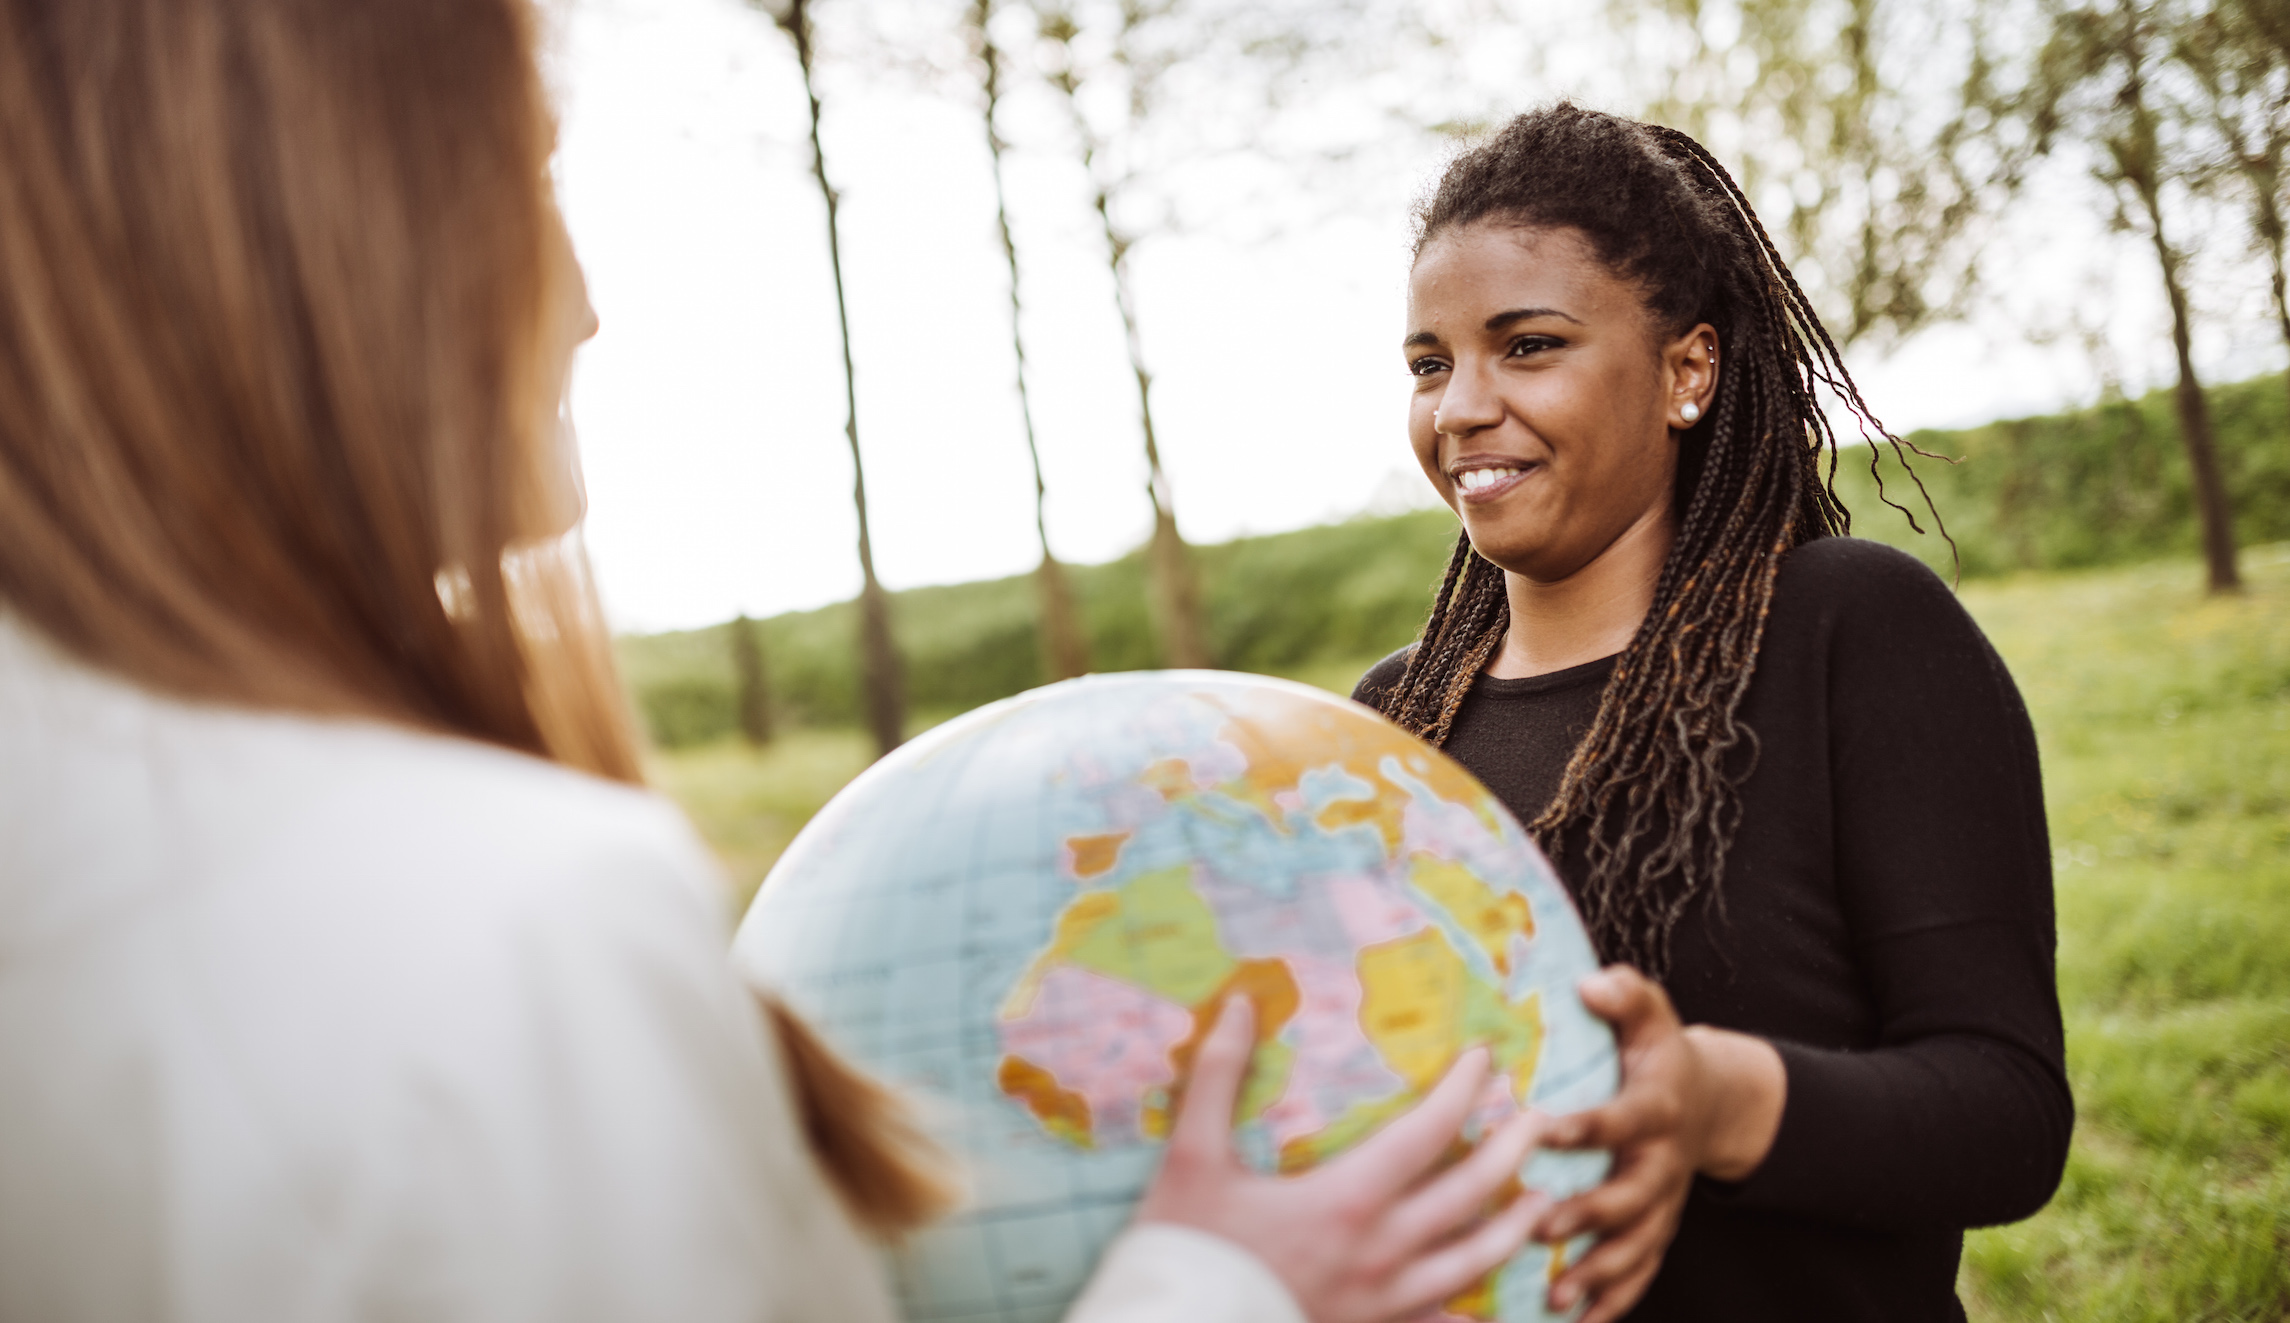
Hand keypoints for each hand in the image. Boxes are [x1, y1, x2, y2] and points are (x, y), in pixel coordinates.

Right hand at [1134, 998, 1547, 1322]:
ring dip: (1513, 1228)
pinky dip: (1469, 1318)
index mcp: (1348, 1199)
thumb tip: (1242, 1003)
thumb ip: (1218, 1076)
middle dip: (1511, 1150)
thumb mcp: (1190, 1157)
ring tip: (1539, 1203)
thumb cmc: (1186, 1250)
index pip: (1429, 1132)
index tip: (1485, 1057)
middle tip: (1541, 1120)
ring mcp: (1383, 1305)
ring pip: (1473, 1264)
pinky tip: (1486, 1313)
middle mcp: (1382, 1253)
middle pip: (1470, 1194)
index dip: (1464, 1090)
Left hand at [1532, 967, 1785, 1322]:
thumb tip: (1590, 985)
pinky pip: (1642, 1274)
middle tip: (1539, 1225)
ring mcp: (1664, 1204)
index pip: (1621, 1118)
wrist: (1709, 1100)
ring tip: (1556, 1295)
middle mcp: (1664, 1162)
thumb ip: (1624, 994)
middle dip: (1588, 1214)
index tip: (1540, 1128)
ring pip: (1637, 1246)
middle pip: (1631, 1195)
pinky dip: (1616, 1302)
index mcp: (1658, 1107)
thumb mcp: (1649, 1012)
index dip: (1586, 1124)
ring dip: (1599, 1273)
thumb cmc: (1658, 1051)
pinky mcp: (1657, 1231)